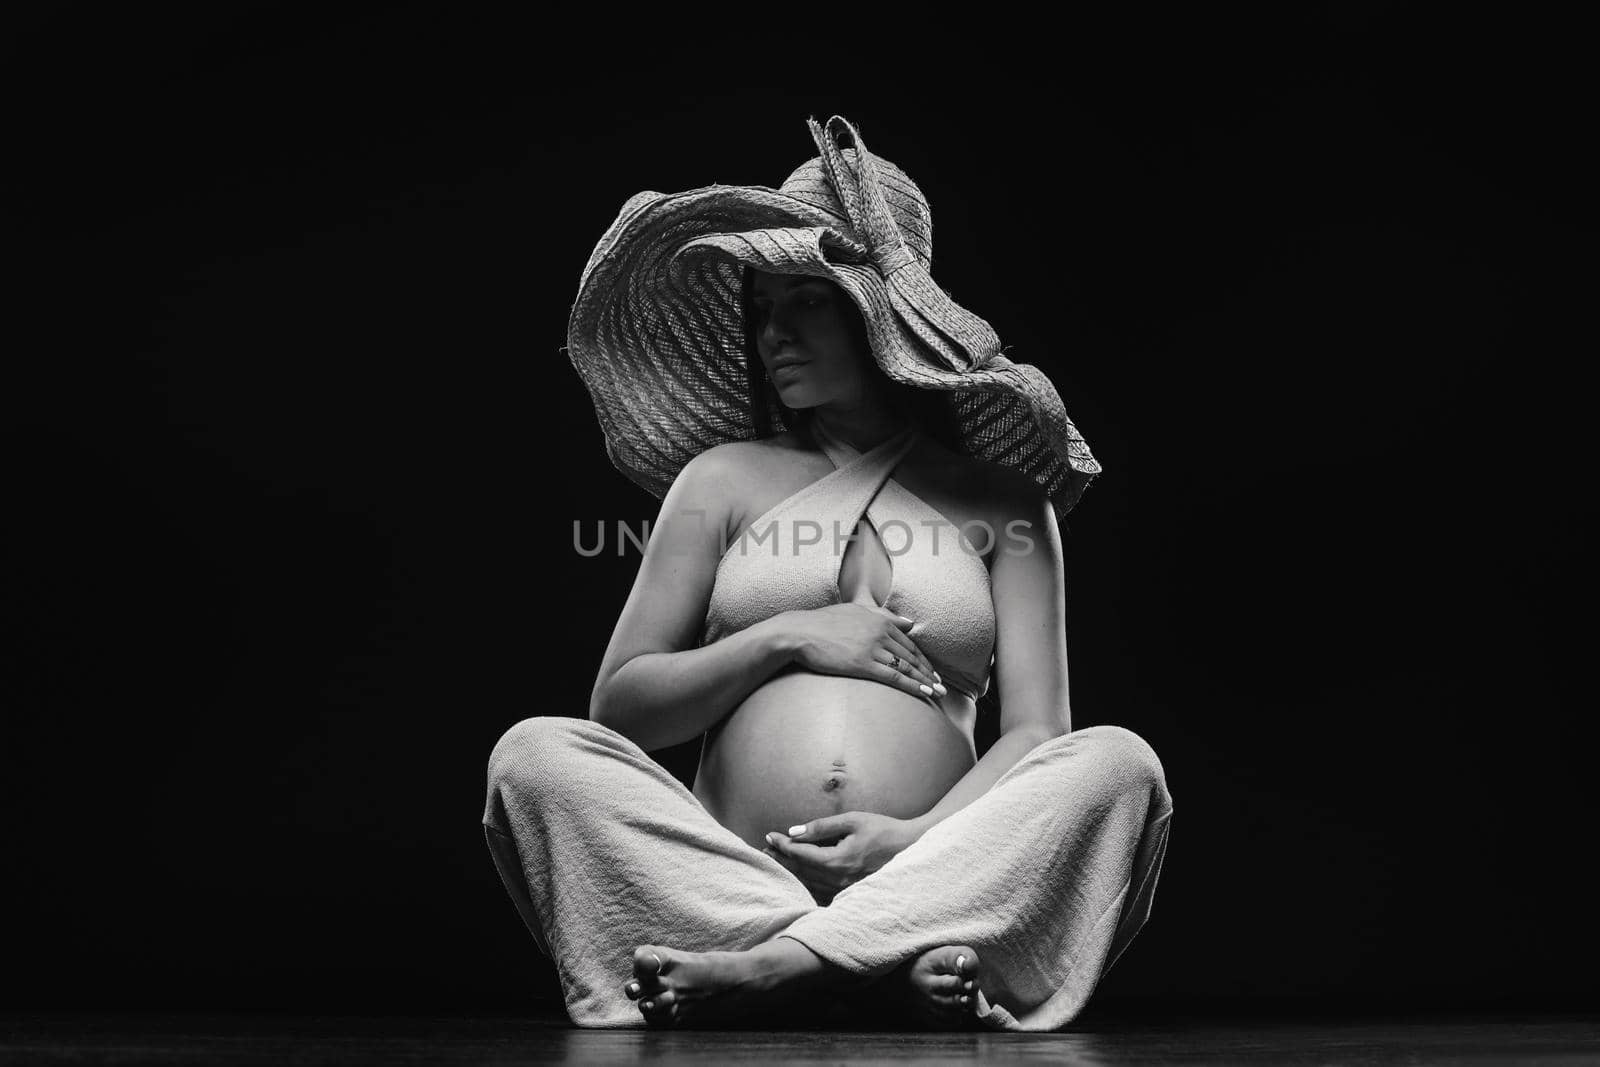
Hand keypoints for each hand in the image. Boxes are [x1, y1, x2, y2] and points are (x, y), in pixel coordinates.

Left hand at [763, 811, 925, 903]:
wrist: (911, 849)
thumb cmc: (884, 831)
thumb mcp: (852, 821)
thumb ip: (821, 827)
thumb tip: (794, 832)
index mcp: (837, 860)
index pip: (800, 854)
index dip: (782, 845)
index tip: (769, 836)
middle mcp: (838, 880)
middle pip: (800, 870)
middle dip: (781, 858)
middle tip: (766, 848)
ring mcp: (844, 890)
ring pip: (808, 883)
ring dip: (790, 871)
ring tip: (776, 860)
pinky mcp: (850, 894)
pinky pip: (821, 891)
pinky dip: (805, 883)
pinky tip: (798, 878)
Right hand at [780, 604, 946, 698]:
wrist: (799, 633)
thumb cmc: (822, 623)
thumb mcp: (855, 611)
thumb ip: (883, 615)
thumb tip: (909, 622)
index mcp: (879, 620)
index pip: (908, 643)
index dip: (922, 659)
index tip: (932, 671)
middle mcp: (880, 632)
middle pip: (911, 656)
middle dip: (929, 672)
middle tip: (942, 686)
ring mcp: (872, 648)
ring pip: (906, 667)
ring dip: (925, 681)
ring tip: (938, 693)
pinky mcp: (863, 664)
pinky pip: (894, 677)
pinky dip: (912, 686)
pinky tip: (924, 693)